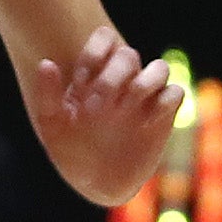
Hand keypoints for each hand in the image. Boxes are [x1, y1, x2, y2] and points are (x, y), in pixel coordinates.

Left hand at [34, 24, 181, 205]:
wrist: (96, 182)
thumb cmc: (71, 149)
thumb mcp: (52, 125)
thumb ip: (47, 94)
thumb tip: (46, 63)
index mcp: (96, 74)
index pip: (104, 39)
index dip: (94, 52)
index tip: (78, 82)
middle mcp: (123, 80)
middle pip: (129, 55)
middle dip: (112, 76)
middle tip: (94, 107)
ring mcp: (145, 98)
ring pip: (160, 67)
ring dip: (143, 83)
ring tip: (125, 107)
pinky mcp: (164, 116)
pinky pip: (175, 94)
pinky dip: (164, 103)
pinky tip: (143, 123)